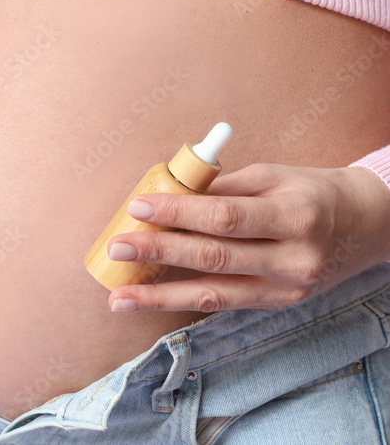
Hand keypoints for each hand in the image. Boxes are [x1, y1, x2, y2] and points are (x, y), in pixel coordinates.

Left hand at [105, 163, 389, 312]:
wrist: (365, 226)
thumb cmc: (310, 192)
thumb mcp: (271, 177)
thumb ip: (221, 189)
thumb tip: (165, 196)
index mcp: (295, 215)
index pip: (224, 217)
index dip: (178, 213)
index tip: (138, 206)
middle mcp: (294, 259)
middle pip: (214, 258)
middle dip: (159, 252)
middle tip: (118, 246)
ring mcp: (287, 289)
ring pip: (213, 294)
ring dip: (159, 297)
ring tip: (119, 297)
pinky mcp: (277, 305)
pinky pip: (222, 303)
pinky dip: (181, 301)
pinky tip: (148, 301)